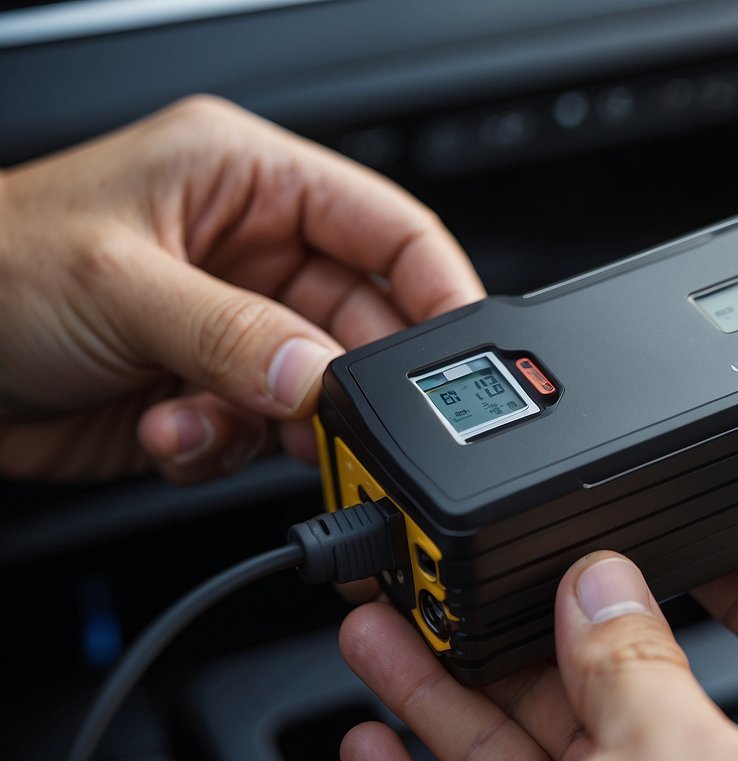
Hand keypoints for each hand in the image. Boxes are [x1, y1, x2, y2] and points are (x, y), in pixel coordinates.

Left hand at [0, 95, 482, 482]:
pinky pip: (262, 435)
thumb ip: (233, 334)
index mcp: (250, 183)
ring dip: (282, 426)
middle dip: (355, 381)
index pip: (390, 229)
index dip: (439, 290)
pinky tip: (168, 428)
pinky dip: (226, 448)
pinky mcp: (211, 392)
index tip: (466, 357)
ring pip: (319, 393)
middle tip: (344, 422)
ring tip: (221, 422)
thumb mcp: (119, 284)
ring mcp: (236, 330)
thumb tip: (321, 379)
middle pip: (365, 325)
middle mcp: (254, 254)